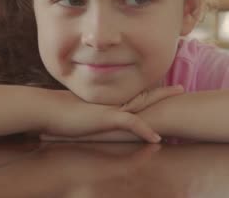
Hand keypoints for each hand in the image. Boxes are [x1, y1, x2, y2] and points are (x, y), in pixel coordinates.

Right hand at [42, 85, 182, 142]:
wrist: (47, 110)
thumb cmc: (60, 113)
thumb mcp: (81, 113)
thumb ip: (92, 113)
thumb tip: (94, 116)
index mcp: (109, 101)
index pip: (134, 95)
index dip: (150, 93)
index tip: (164, 89)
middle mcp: (113, 102)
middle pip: (144, 96)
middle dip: (164, 93)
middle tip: (181, 88)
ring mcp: (111, 109)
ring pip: (143, 105)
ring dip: (162, 104)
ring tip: (178, 101)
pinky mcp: (106, 118)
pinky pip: (131, 123)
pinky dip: (145, 131)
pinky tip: (156, 139)